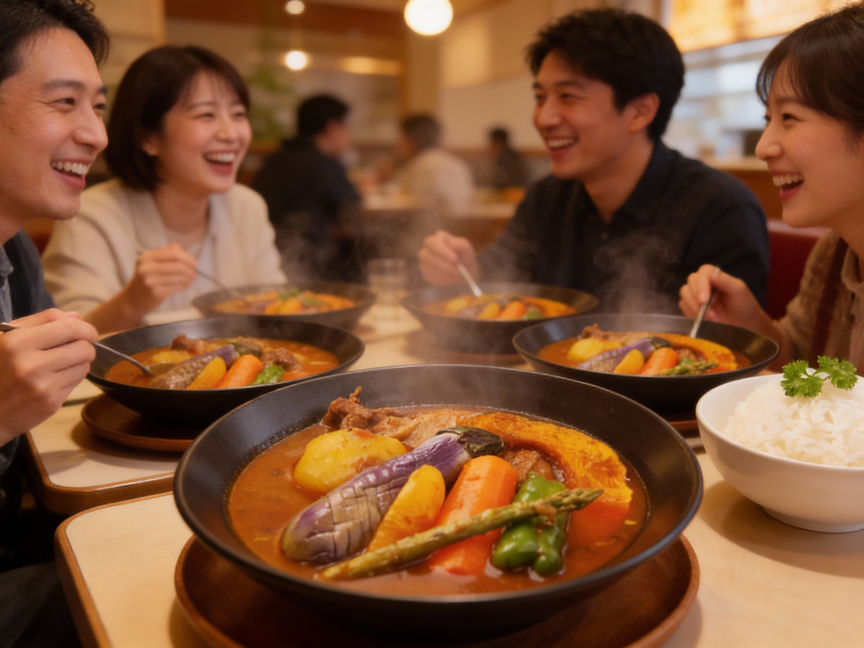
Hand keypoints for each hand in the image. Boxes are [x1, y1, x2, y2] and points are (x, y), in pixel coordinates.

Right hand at [0, 309, 97, 444]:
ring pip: (84, 366)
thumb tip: (76, 317)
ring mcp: (42, 386)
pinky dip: (71, 378)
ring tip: (61, 364)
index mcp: (17, 342)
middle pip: (84, 348)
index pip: (70, 328)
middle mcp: (31, 364)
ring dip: (79, 363)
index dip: (86, 329)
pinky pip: (77, 383)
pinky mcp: (51, 402)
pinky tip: (55, 378)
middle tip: (75, 348)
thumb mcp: (8, 337)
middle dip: (85, 346)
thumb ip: (41, 321)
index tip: (89, 333)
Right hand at [125, 243, 196, 313]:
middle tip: (194, 273)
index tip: (194, 263)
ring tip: (190, 279)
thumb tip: (179, 247)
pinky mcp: (156, 293)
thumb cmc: (146, 279)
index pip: (173, 253)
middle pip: (178, 265)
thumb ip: (164, 253)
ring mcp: (150, 281)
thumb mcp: (150, 263)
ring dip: (189, 278)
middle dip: (190, 269)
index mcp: (146, 257)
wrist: (133, 299)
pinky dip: (184, 285)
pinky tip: (184, 285)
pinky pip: (177, 287)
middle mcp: (146, 268)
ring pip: (179, 277)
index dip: (187, 258)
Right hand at [417, 230, 479, 284]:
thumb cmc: (465, 257)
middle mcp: (428, 248)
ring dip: (444, 273)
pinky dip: (442, 279)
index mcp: (437, 238)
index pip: (433, 243)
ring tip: (458, 274)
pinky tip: (451, 277)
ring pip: (427, 267)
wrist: (465, 271)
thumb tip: (451, 244)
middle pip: (426, 255)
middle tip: (457, 270)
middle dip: (443, 264)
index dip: (442, 251)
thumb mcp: (467, 249)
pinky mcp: (426, 273)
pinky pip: (430, 277)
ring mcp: (425, 261)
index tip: (455, 259)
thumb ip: (461, 244)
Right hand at [679, 265, 767, 327]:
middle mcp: (704, 283)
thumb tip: (712, 273)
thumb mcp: (739, 291)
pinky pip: (683, 306)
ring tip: (709, 317)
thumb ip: (725, 281)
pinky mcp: (690, 307)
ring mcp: (696, 295)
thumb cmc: (745, 307)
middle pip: (691, 282)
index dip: (701, 284)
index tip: (704, 300)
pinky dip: (690, 313)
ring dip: (694, 307)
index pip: (703, 272)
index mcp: (716, 275)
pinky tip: (702, 319)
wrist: (744, 326)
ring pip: (685, 294)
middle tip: (709, 312)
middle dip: (696, 298)